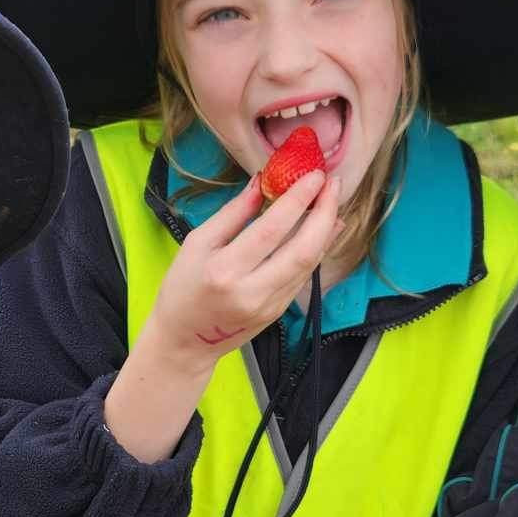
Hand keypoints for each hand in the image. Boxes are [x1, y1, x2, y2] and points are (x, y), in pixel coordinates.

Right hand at [141, 169, 339, 374]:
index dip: (297, 200)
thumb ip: (233, 213)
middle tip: (334, 184)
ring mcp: (269, 305)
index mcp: (224, 271)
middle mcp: (251, 292)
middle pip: (302, 250)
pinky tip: (323, 228)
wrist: (185, 340)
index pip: (271, 230)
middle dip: (324, 213)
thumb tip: (263, 182)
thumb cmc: (182, 288)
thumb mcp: (197, 243)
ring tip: (331, 200)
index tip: (314, 175)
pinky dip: (317, 248)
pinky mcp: (279, 311)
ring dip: (326, 229)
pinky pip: (304, 275)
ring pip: (309, 264)